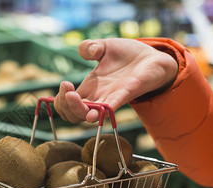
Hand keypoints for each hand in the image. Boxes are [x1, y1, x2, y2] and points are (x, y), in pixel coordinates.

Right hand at [54, 38, 178, 122]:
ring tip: (74, 97)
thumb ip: (90, 46)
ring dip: (79, 110)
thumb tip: (88, 51)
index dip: (60, 100)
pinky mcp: (126, 94)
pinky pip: (112, 107)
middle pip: (73, 115)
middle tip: (68, 91)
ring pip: (89, 116)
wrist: (152, 56)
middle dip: (65, 105)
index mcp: (88, 89)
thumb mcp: (104, 46)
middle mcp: (97, 97)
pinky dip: (103, 110)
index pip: (66, 105)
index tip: (65, 84)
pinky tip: (96, 110)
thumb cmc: (128, 55)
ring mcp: (110, 98)